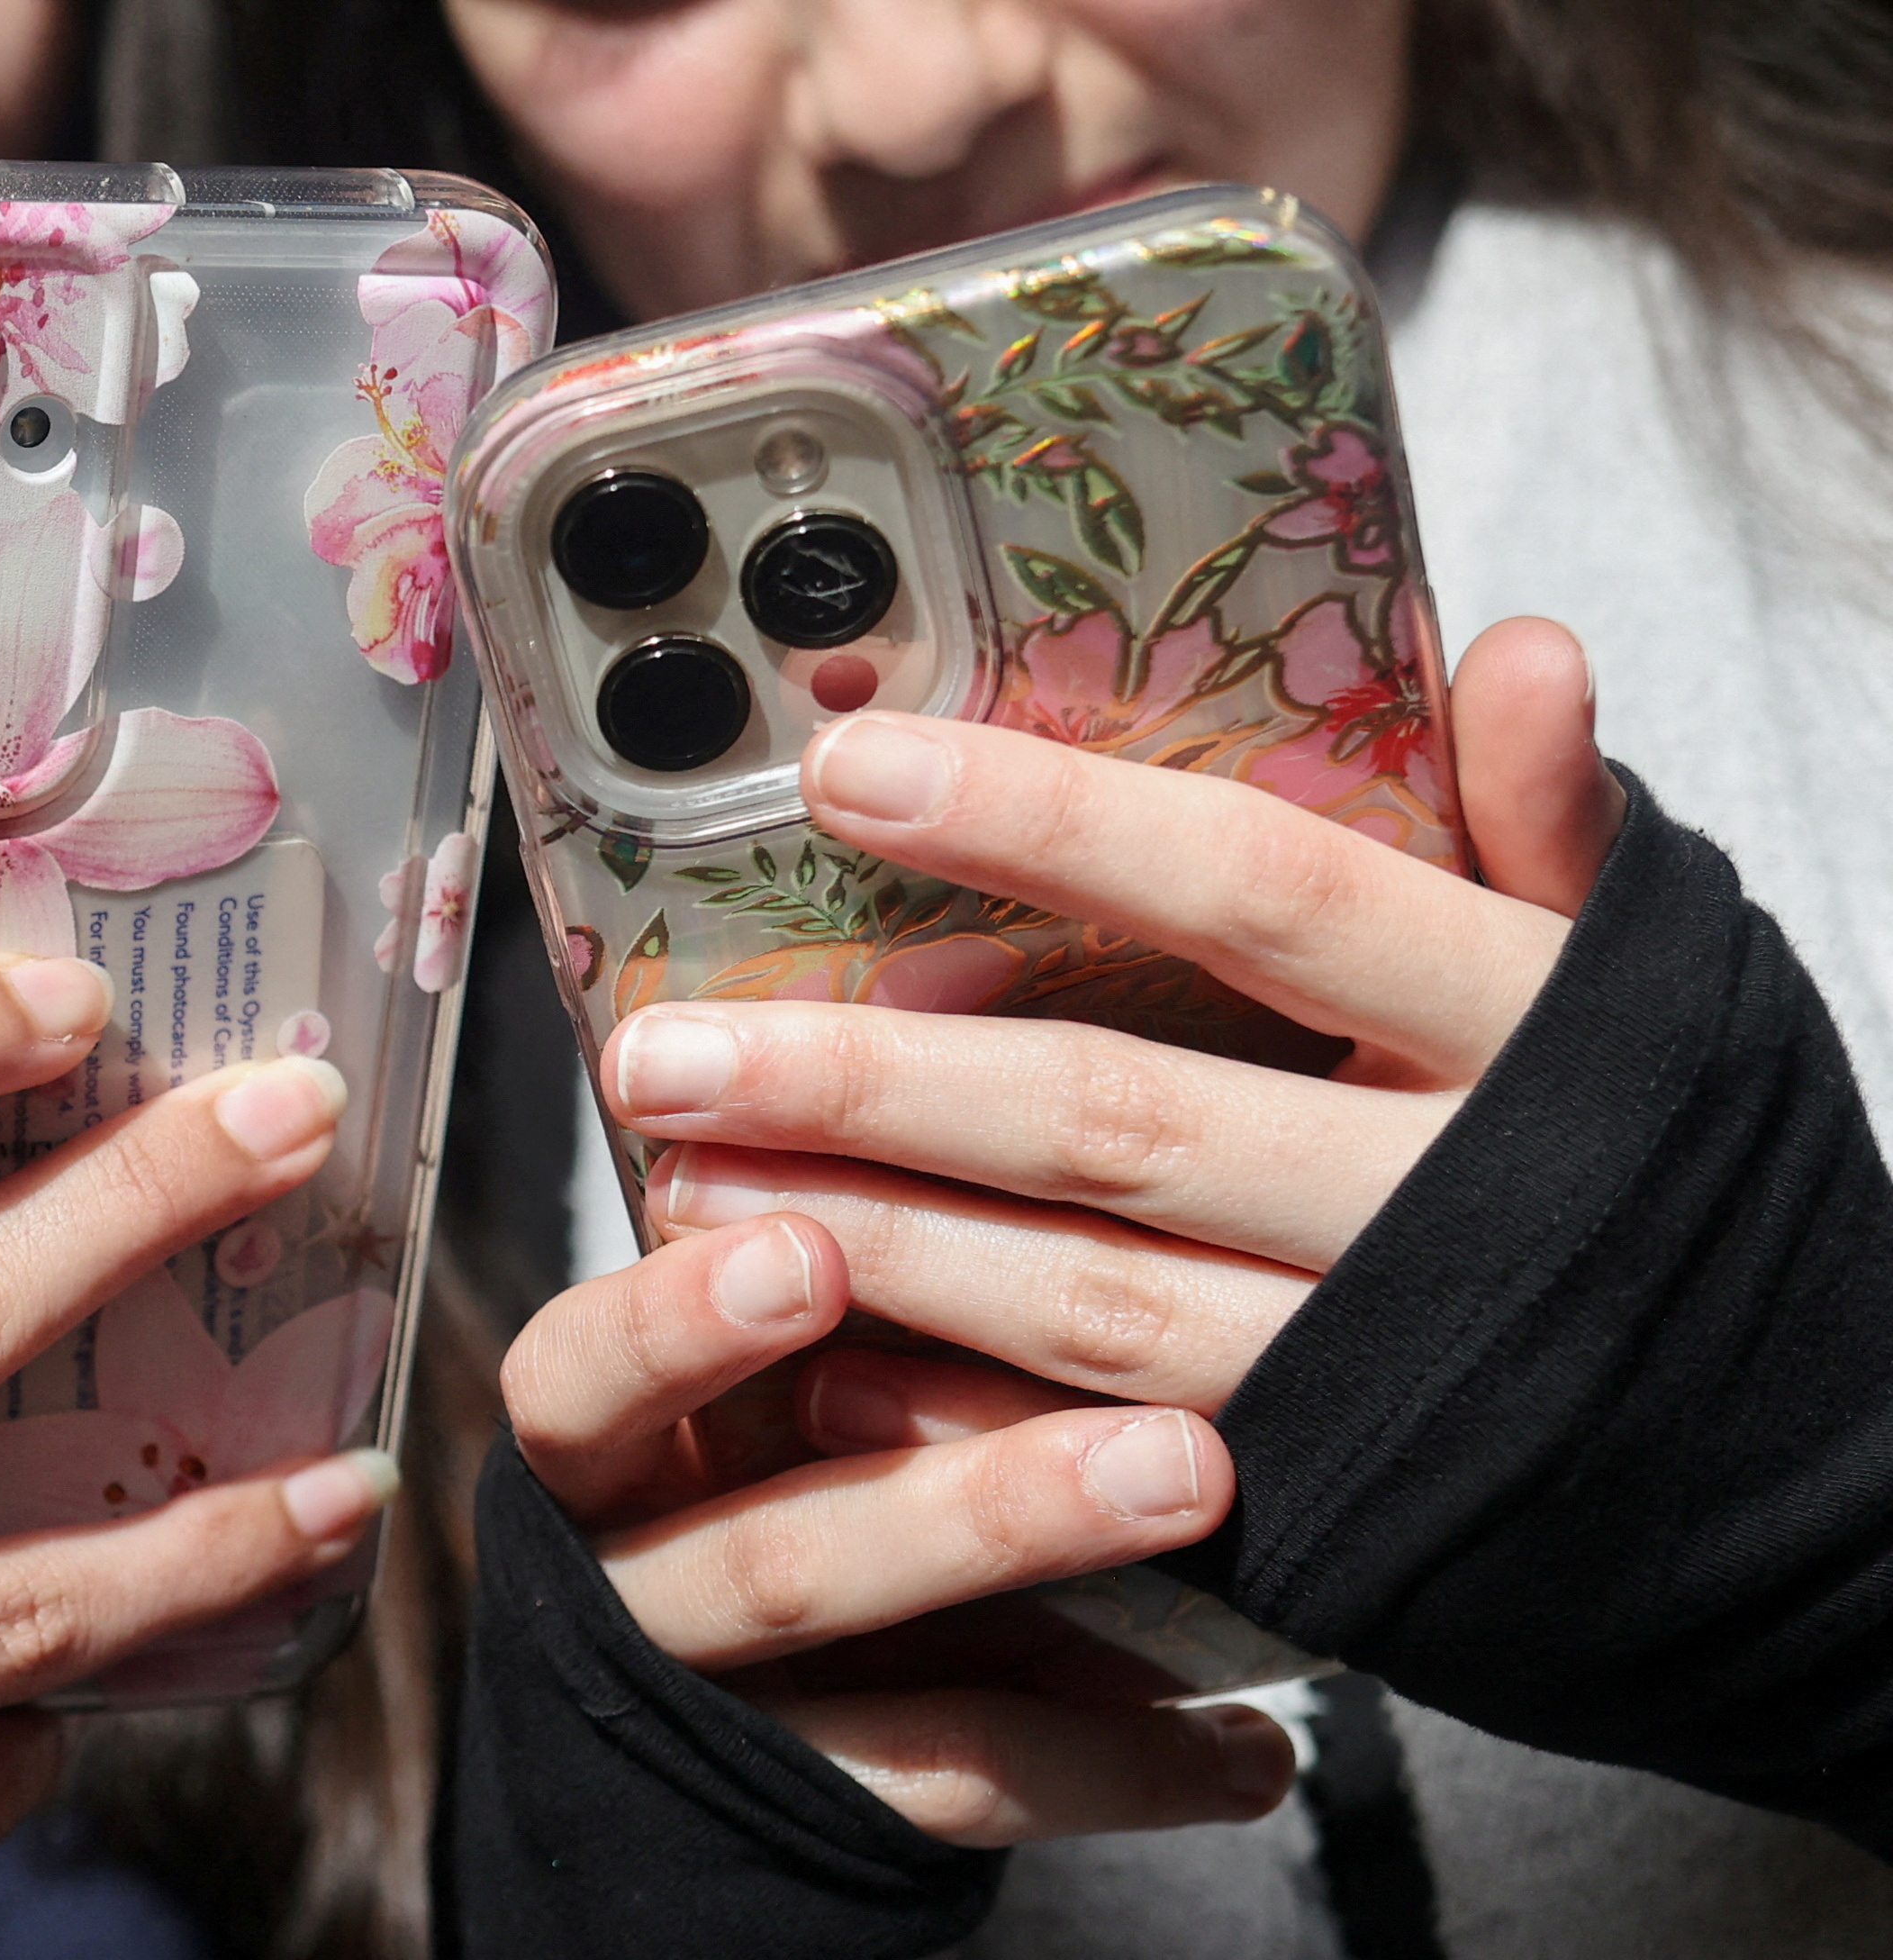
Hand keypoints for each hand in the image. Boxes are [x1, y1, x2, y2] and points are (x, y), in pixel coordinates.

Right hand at [502, 1218, 1298, 1845]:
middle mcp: (635, 1583)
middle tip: (1154, 1441)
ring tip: (1200, 1489)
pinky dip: (1117, 1765)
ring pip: (887, 1686)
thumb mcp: (730, 1370)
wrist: (681, 1731)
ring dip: (1043, 1575)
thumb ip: (817, 1255)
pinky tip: (1250, 1749)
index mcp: (604, 1448)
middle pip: (764, 1554)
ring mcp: (724, 1715)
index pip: (583, 1381)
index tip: (808, 1250)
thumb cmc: (738, 1462)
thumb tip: (984, 1053)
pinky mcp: (817, 1819)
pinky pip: (967, 1792)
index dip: (678, 1325)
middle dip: (955, 1497)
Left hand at [615, 616, 1618, 1448]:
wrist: (1814, 1479)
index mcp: (1524, 1032)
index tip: (850, 772)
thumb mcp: (1653, 987)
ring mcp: (1375, 1375)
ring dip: (873, 1242)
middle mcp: (1440, 1206)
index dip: (1053, 828)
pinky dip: (956, 1416)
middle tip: (667, 1044)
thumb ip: (1556, 829)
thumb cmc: (1691, 1184)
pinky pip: (1107, 1459)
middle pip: (1116, 1120)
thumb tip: (1519, 644)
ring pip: (1081, 1304)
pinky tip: (810, 1367)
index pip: (1262, 891)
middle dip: (874, 1083)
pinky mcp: (1327, 1510)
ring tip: (688, 1182)